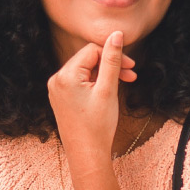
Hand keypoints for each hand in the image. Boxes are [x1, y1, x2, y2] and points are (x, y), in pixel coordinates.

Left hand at [47, 31, 136, 158]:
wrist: (87, 156)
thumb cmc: (98, 125)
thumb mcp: (108, 89)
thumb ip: (112, 60)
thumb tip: (116, 34)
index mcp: (65, 75)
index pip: (92, 51)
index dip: (114, 55)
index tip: (132, 67)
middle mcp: (56, 80)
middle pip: (88, 60)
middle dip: (110, 65)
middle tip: (131, 76)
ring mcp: (57, 90)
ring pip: (85, 71)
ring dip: (104, 74)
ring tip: (123, 84)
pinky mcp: (61, 98)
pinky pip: (79, 82)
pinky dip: (95, 83)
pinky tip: (108, 92)